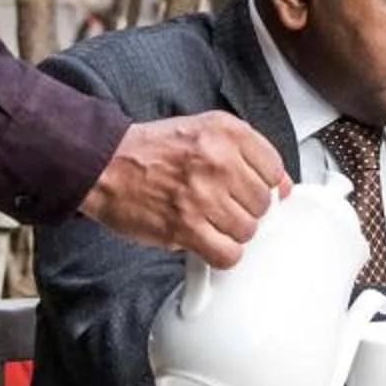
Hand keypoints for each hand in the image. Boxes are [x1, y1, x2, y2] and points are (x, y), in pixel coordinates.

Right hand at [78, 113, 289, 266]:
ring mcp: (203, 195)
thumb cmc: (150, 151)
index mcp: (226, 132)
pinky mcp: (186, 227)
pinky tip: (205, 242)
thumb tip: (281, 187)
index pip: (274, 169)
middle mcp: (218, 160)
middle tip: (219, 205)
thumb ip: (245, 153)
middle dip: (243, 209)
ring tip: (206, 220)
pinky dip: (220, 254)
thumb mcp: (203, 131)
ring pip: (247, 230)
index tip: (248, 190)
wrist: (104, 165)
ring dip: (229, 232)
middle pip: (262, 203)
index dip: (263, 185)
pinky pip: (228, 254)